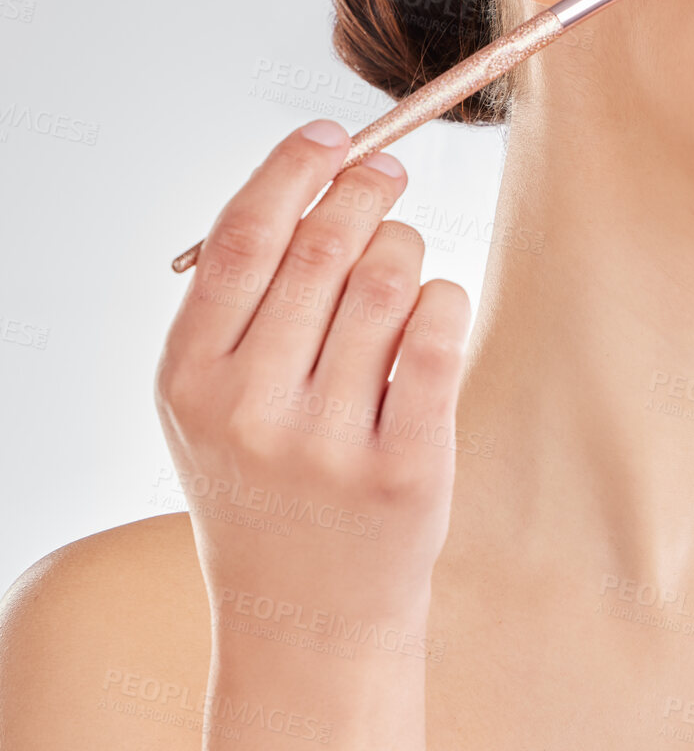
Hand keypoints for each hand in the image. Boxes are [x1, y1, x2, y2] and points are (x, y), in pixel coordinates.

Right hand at [155, 119, 471, 634]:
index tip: (333, 134)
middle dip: (367, 191)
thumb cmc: (263, 482)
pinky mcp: (405, 469)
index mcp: (189, 377)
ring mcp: (327, 444)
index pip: (243, 238)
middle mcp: (249, 408)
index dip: (294, 168)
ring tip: (403, 264)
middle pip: (323, 248)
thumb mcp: (212, 398)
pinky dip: (447, 297)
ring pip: (391, 280)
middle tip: (388, 176)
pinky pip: (439, 335)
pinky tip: (436, 307)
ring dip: (408, 248)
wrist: (303, 616)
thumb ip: (241, 297)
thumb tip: (309, 174)